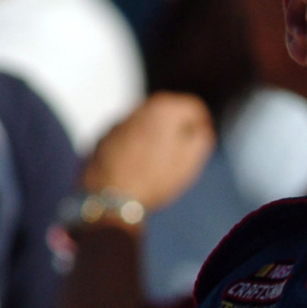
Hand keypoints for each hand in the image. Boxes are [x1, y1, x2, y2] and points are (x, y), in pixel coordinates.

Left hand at [83, 93, 215, 211]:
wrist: (111, 200)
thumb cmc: (154, 178)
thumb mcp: (191, 160)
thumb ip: (201, 137)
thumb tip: (199, 129)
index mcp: (164, 109)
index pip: (193, 107)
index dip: (202, 124)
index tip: (203, 140)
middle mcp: (139, 109)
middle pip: (168, 113)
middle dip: (177, 130)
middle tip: (181, 154)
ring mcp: (118, 124)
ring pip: (146, 125)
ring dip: (155, 138)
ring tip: (157, 165)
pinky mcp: (103, 138)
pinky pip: (128, 137)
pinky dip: (135, 147)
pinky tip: (137, 168)